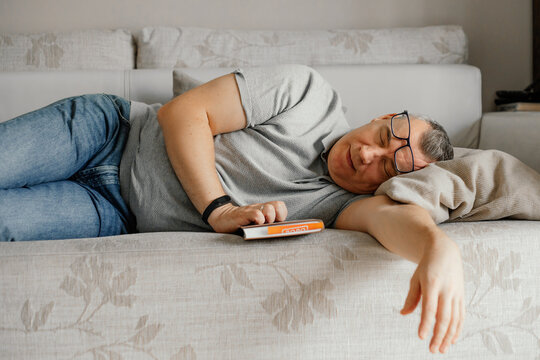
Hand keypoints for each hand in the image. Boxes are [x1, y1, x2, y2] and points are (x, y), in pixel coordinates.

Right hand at [207, 201, 287, 232]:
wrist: (221, 219)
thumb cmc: (239, 224)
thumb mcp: (254, 223)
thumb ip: (265, 225)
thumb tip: (276, 233)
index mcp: (264, 210)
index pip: (280, 206)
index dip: (281, 214)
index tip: (276, 222)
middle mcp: (260, 208)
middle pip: (277, 205)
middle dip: (277, 216)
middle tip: (269, 224)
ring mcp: (252, 210)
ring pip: (270, 209)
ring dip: (268, 217)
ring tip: (260, 225)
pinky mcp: (244, 214)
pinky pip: (257, 215)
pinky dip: (258, 220)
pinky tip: (253, 225)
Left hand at [400, 237, 464, 353]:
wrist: (445, 251)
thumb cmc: (426, 266)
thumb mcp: (415, 278)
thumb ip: (411, 297)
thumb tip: (404, 314)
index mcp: (432, 284)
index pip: (429, 308)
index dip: (426, 323)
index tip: (421, 337)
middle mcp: (446, 289)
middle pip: (444, 317)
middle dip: (439, 335)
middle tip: (433, 350)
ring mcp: (456, 293)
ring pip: (455, 319)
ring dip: (449, 336)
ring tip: (442, 349)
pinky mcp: (462, 295)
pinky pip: (462, 315)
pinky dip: (458, 329)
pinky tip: (452, 340)